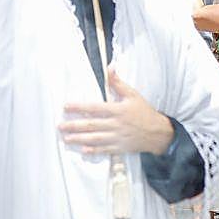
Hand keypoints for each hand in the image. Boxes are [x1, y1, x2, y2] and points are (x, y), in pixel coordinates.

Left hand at [58, 68, 172, 156]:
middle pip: (91, 125)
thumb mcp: (133, 94)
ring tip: (66, 138)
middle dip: (74, 126)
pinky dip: (94, 150)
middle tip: (60, 126)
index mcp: (117, 110)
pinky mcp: (120, 148)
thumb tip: (110, 68)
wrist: (158, 133)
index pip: (94, 108)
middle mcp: (115, 125)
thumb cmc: (144, 112)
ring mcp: (117, 137)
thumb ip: (118, 83)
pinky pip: (104, 150)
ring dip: (79, 139)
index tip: (66, 106)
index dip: (79, 107)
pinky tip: (83, 150)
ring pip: (95, 138)